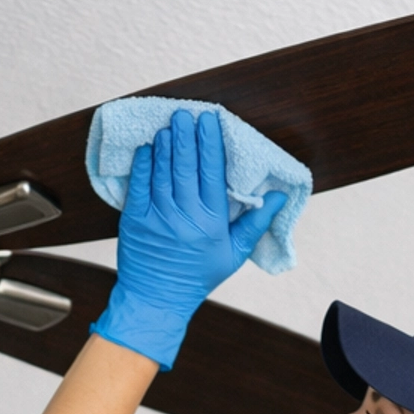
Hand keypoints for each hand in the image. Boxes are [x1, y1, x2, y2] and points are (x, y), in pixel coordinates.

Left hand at [90, 109, 285, 368]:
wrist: (158, 300)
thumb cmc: (198, 276)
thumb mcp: (235, 254)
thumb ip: (256, 222)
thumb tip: (279, 196)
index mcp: (211, 222)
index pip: (212, 172)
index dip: (210, 143)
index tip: (210, 120)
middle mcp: (185, 216)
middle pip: (186, 166)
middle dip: (186, 136)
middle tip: (186, 113)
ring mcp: (157, 218)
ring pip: (162, 172)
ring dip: (165, 146)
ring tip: (168, 125)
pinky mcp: (134, 222)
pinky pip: (139, 186)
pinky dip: (142, 165)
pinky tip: (147, 149)